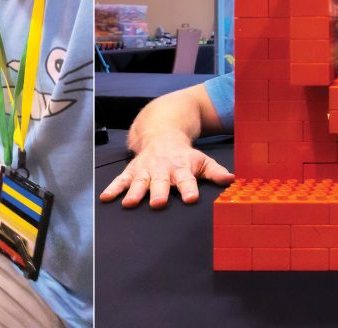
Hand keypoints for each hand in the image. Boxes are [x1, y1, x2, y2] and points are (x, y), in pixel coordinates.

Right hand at [99, 135, 233, 208]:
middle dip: (159, 192)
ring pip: (139, 181)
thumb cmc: (183, 154)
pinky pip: (121, 180)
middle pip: (160, 181)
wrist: (162, 133)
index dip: (189, 188)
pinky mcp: (132, 170)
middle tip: (158, 203)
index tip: (190, 198)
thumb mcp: (201, 159)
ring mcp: (145, 169)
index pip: (186, 179)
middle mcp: (162, 168)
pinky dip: (113, 188)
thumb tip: (232, 180)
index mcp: (181, 167)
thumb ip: (215, 171)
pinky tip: (105, 198)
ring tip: (129, 204)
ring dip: (134, 192)